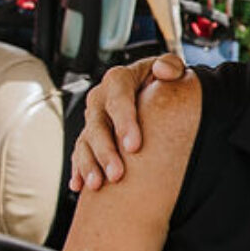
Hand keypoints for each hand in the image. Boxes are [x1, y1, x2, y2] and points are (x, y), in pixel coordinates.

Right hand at [68, 54, 185, 190]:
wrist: (150, 89)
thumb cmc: (161, 80)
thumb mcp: (168, 68)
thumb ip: (170, 65)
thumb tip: (164, 71)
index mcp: (118, 80)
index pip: (119, 100)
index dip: (125, 123)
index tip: (134, 146)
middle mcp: (100, 99)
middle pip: (98, 126)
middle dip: (106, 152)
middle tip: (117, 174)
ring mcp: (93, 119)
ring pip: (86, 143)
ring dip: (90, 165)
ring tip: (98, 184)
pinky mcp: (89, 136)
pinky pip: (79, 154)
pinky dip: (79, 170)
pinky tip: (79, 186)